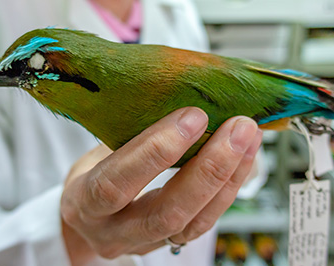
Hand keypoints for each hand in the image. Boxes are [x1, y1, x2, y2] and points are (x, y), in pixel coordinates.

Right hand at [60, 107, 261, 263]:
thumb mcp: (95, 150)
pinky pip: (205, 222)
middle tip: (237, 129)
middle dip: (208, 169)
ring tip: (249, 138)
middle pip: (166, 212)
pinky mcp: (171, 244)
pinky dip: (229, 188)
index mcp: (84, 202)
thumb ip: (128, 132)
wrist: (89, 218)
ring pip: (193, 223)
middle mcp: (113, 231)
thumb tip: (176, 90)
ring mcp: (144, 243)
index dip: (155, 152)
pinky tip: (245, 158)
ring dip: (228, 177)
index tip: (193, 117)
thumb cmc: (92, 172)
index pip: (116, 184)